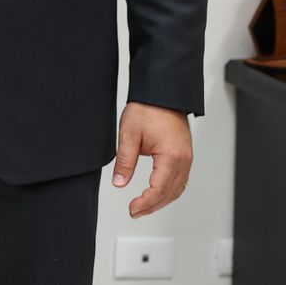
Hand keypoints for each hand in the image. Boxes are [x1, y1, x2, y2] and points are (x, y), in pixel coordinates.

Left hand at [113, 102, 192, 217]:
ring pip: (177, 189)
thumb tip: (119, 183)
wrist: (163, 95)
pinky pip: (180, 180)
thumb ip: (125, 161)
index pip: (159, 189)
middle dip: (152, 206)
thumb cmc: (148, 109)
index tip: (132, 209)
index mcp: (171, 156)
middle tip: (134, 212)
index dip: (145, 203)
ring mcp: (187, 159)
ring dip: (161, 201)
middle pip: (170, 193)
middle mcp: (183, 161)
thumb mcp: (129, 134)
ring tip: (143, 207)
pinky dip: (168, 191)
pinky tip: (157, 194)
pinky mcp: (185, 156)